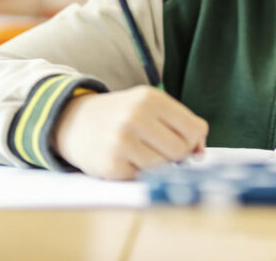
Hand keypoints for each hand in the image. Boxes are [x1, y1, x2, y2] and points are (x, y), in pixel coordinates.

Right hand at [52, 85, 208, 179]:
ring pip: (164, 167)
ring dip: (159, 165)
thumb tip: (200, 152)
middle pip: (181, 150)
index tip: (182, 140)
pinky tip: (127, 160)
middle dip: (176, 154)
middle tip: (160, 148)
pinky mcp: (112, 165)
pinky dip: (140, 173)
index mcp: (151, 99)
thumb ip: (180, 124)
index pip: (194, 129)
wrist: (75, 122)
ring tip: (142, 153)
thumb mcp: (150, 106)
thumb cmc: (122, 115)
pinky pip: (144, 178)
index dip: (193, 140)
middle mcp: (136, 117)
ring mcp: (122, 142)